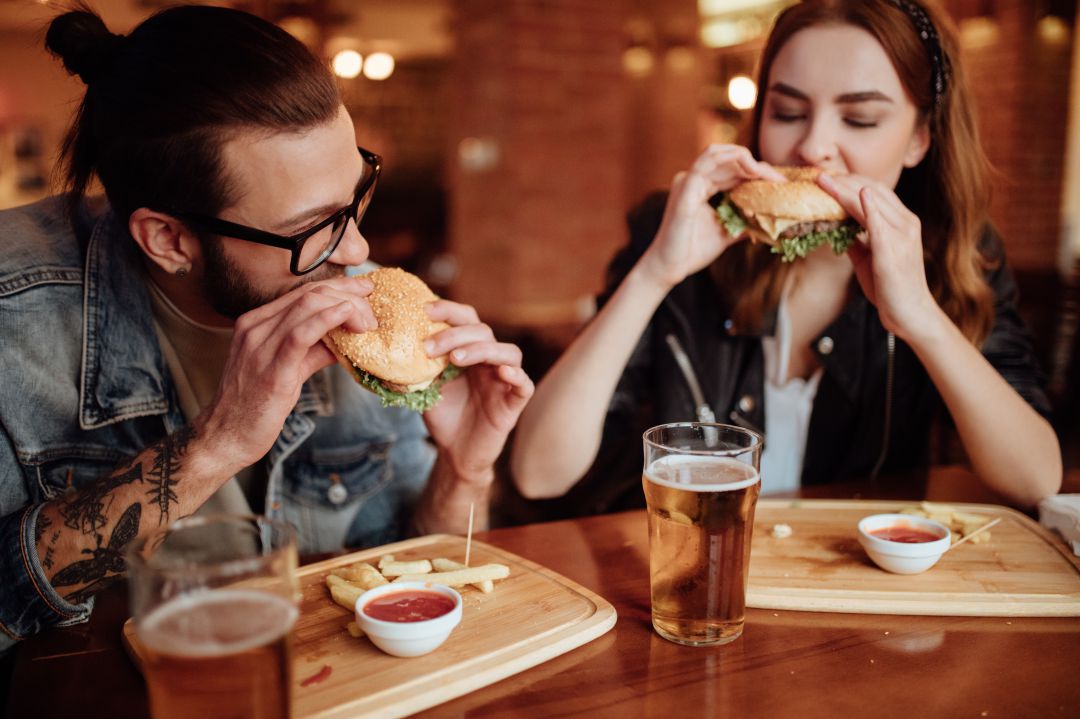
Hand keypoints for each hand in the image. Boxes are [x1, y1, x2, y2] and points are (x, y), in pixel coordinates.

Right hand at [200, 276, 377, 470]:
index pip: (303, 292)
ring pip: (308, 306)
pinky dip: (329, 319)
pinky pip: (301, 334)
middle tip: (372, 309)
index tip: (364, 291)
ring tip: (368, 323)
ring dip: (347, 308)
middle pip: (309, 294)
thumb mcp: (287, 369)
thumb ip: (313, 350)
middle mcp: (255, 327)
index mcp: (256, 323)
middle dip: (348, 294)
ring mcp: (260, 346)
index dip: (338, 287)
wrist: (226, 436)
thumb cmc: (256, 405)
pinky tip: (348, 317)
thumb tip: (346, 339)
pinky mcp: (271, 369)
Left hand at [421, 300, 533, 482]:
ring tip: (456, 358)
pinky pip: (524, 385)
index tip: (425, 310)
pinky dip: (516, 375)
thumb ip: (419, 366)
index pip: (467, 320)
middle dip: (455, 334)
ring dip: (482, 349)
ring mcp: (504, 381)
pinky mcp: (514, 403)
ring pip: (509, 353)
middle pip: (484, 332)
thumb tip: (394, 346)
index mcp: (470, 351)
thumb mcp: (425, 386)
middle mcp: (489, 361)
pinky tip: (500, 372)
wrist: (455, 452)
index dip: (449, 310)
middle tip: (428, 347)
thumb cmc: (444, 415)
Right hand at [639, 144, 784, 288]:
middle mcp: (693, 179)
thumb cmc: (693, 251)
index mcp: (701, 187)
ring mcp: (687, 181)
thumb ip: (743, 221)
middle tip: (780, 181)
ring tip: (767, 175)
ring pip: (718, 154)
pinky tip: (750, 167)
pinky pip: (707, 161)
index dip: (757, 173)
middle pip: (728, 160)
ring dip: (746, 160)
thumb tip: (768, 221)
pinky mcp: (685, 187)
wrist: (671, 267)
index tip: (780, 185)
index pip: (732, 170)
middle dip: (757, 166)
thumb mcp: (726, 233)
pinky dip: (730, 159)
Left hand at [817, 173, 942, 339]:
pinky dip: (866, 205)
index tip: (828, 178)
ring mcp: (902, 234)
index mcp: (902, 223)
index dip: (851, 183)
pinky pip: (878, 221)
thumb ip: (856, 239)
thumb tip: (835, 227)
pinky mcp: (893, 248)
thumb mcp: (868, 258)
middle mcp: (906, 223)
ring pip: (871, 201)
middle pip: (873, 190)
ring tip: (823, 181)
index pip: (876, 192)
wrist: (909, 313)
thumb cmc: (890, 287)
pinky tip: (855, 194)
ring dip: (845, 188)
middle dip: (845, 181)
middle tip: (820, 176)